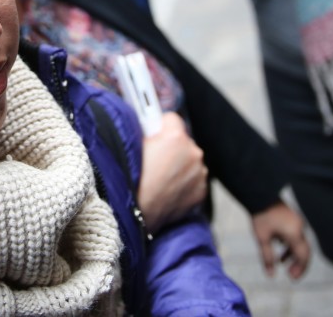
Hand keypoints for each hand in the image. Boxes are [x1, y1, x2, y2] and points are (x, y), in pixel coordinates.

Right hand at [137, 112, 208, 233]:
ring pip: (189, 161)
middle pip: (183, 141)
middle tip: (154, 160)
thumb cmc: (131, 180)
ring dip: (179, 166)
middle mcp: (193, 152)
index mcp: (176, 137)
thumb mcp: (132, 145)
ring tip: (160, 179)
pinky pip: (194, 179)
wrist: (137, 213)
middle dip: (171, 147)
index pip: (171, 119)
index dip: (159, 127)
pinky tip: (168, 189)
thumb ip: (147, 132)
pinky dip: (184, 183)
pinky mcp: (201, 191)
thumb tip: (149, 125)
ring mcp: (199, 173)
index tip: (153, 134)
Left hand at [250, 201, 310, 279]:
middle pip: (304, 250)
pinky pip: (296, 234)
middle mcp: (300, 227)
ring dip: (293, 254)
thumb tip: (270, 275)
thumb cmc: (260, 215)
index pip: (303, 256)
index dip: (300, 269)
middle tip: (290, 275)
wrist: (259, 193)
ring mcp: (297, 221)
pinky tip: (280, 246)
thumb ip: (267, 257)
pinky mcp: (293, 217)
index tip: (292, 278)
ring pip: (300, 242)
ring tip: (282, 263)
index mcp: (294, 233)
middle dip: (298, 264)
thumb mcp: (262, 238)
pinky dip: (290, 244)